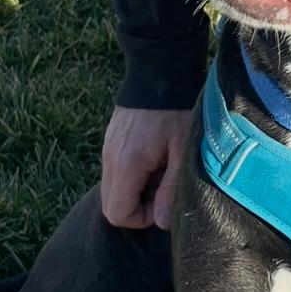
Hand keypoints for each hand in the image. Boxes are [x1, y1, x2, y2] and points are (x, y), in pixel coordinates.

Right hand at [100, 106, 192, 229]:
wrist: (160, 69)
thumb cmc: (177, 111)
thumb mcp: (183, 152)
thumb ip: (171, 189)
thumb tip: (162, 222)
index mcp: (126, 165)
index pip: (118, 214)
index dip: (142, 218)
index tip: (164, 199)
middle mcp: (109, 159)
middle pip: (111, 204)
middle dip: (139, 205)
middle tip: (165, 184)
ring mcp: (107, 148)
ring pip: (113, 188)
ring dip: (138, 189)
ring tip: (163, 167)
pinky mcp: (111, 140)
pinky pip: (116, 171)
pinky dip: (134, 174)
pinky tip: (156, 156)